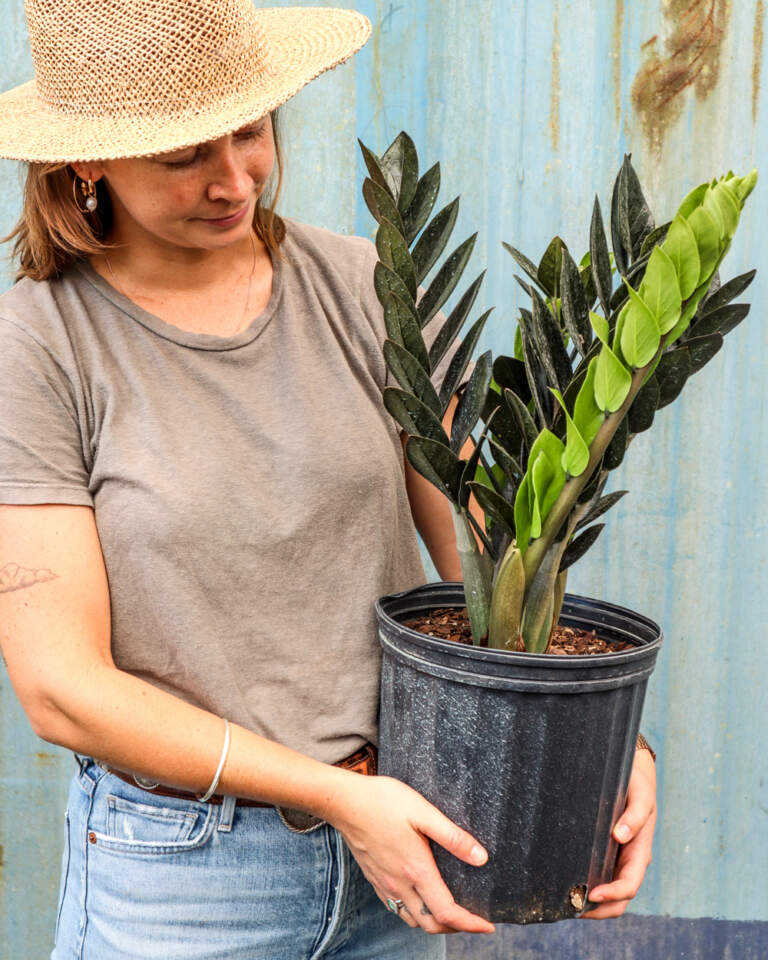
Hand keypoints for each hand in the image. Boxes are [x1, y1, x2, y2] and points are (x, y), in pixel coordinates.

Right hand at [326, 773, 495, 935]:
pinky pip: (396, 908)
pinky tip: (420, 898)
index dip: (471, 924)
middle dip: (455, 927)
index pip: (447, 912)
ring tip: (450, 911)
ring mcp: (384, 884)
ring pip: (412, 920)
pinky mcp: (373, 878)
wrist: (344, 801)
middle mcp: (399, 884)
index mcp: (416, 870)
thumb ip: (452, 836)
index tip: (488, 926)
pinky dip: (414, 913)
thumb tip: (481, 858)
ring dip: (434, 922)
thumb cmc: (383, 801)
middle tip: (473, 919)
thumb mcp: (423, 811)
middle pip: (431, 924)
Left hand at [582, 748, 656, 917]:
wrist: (634, 771)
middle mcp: (628, 860)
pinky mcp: (604, 851)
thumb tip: (620, 836)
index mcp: (639, 852)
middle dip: (598, 909)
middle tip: (572, 908)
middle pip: (618, 899)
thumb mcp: (641, 796)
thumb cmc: (637, 783)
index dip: (612, 894)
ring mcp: (617, 858)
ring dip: (591, 904)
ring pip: (607, 892)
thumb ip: (635, 815)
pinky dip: (585, 886)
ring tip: (565, 901)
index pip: (628, 885)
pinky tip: (566, 883)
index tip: (591, 893)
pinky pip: (597, 875)